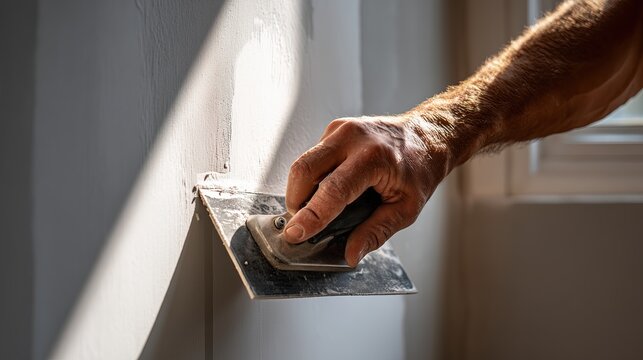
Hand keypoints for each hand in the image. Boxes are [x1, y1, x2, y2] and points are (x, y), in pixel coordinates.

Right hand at [283, 114, 453, 266]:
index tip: (295, 234)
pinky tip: (329, 187)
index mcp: (374, 158)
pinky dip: (313, 178)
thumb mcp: (407, 208)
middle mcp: (353, 138)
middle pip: (305, 170)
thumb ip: (376, 232)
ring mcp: (341, 129)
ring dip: (302, 190)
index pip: (333, 190)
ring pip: (303, 162)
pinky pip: (312, 156)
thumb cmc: (420, 168)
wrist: (428, 135)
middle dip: (296, 202)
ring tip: (316, 208)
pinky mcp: (334, 129)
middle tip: (302, 224)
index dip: (311, 216)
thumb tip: (352, 253)